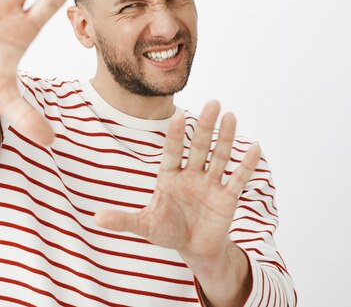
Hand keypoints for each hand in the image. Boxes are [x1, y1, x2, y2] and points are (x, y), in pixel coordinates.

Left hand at [94, 100, 260, 264]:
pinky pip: (238, 178)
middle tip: (213, 103)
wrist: (193, 248)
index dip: (174, 135)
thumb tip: (95, 218)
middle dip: (205, 126)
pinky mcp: (227, 197)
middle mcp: (191, 174)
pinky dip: (246, 165)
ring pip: (219, 156)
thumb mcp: (144, 226)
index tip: (178, 115)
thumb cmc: (167, 231)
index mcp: (169, 176)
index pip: (171, 151)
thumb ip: (123, 220)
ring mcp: (210, 184)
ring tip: (230, 116)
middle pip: (199, 147)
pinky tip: (254, 147)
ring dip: (225, 138)